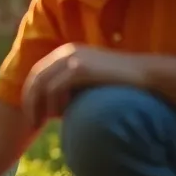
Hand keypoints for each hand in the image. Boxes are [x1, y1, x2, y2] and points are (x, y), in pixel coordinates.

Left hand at [22, 44, 144, 124]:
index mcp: (66, 53)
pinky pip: (55, 88)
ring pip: (42, 84)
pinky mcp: (80, 68)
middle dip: (29, 102)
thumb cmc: (119, 84)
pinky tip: (59, 117)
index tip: (32, 115)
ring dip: (38, 106)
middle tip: (31, 123)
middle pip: (35, 78)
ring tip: (41, 123)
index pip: (38, 74)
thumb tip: (52, 110)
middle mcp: (66, 52)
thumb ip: (71, 89)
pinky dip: (52, 104)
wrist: (146, 75)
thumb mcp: (90, 82)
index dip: (31, 94)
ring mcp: (72, 58)